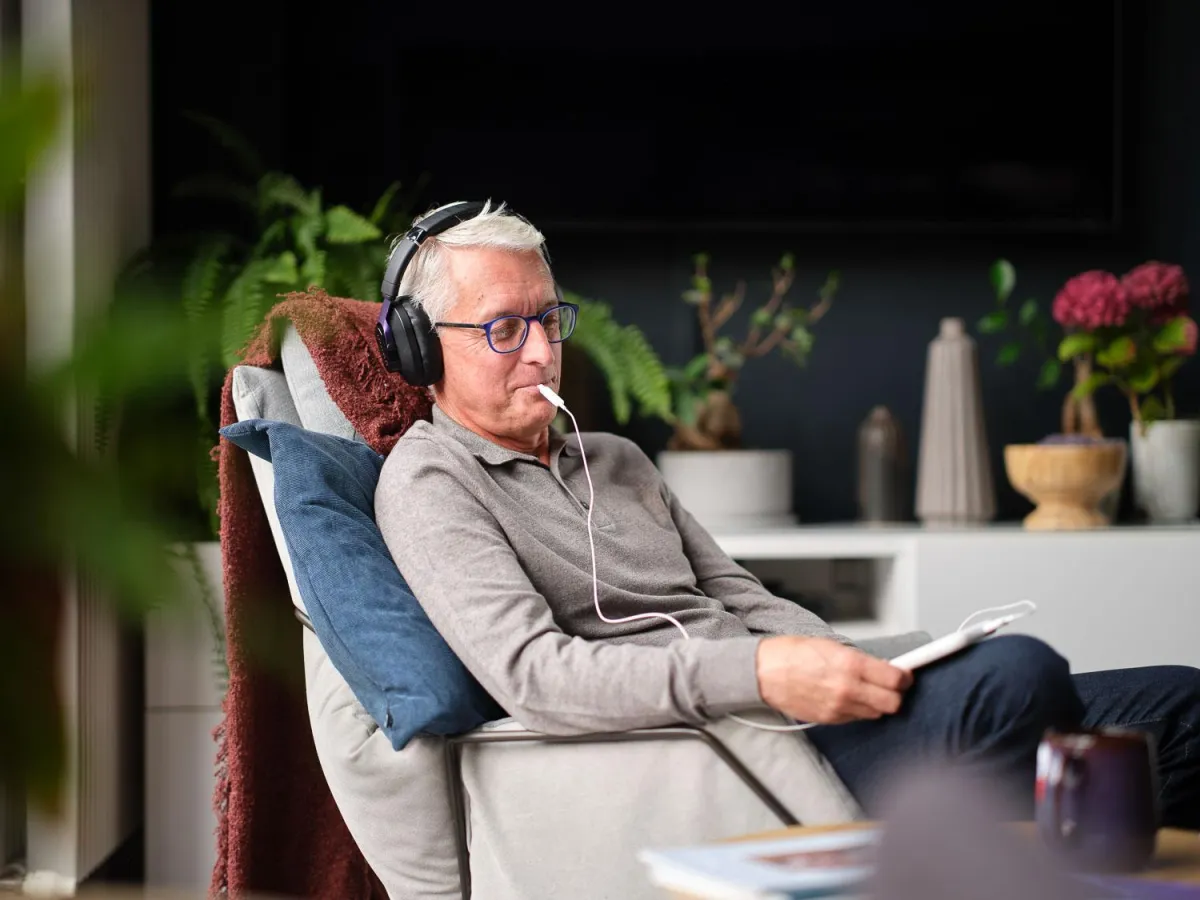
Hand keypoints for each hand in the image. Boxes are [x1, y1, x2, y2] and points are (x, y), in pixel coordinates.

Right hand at [755, 635, 912, 724]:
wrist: (764, 672)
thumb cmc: (791, 654)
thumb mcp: (831, 645)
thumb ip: (859, 659)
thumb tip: (881, 667)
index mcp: (851, 664)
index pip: (896, 679)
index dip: (905, 678)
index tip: (905, 676)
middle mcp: (849, 689)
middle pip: (893, 703)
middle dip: (895, 694)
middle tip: (890, 686)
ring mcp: (839, 707)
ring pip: (876, 713)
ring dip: (876, 703)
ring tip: (864, 690)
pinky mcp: (830, 719)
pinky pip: (855, 718)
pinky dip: (857, 710)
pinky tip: (846, 698)